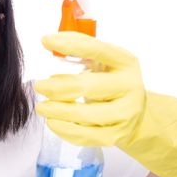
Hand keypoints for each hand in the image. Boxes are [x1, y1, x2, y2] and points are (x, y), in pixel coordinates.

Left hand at [35, 31, 176, 176]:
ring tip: (42, 107)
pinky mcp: (117, 135)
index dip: (69, 44)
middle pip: (87, 87)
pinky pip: (87, 135)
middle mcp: (130, 87)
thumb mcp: (102, 60)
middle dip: (57, 87)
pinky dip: (65, 130)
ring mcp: (126, 113)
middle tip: (39, 86)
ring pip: (86, 115)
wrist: (137, 113)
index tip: (45, 40)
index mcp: (125, 62)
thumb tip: (49, 42)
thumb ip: (79, 48)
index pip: (96, 49)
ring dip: (58, 111)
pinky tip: (53, 122)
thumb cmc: (110, 81)